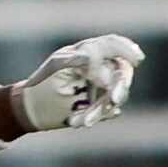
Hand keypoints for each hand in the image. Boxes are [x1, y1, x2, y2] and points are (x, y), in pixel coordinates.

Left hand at [11, 34, 143, 130]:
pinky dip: (92, 116)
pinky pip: (107, 110)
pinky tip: (73, 121)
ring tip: (76, 120)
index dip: (127, 49)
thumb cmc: (40, 84)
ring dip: (98, 109)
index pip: (112, 45)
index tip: (138, 60)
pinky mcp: (99, 103)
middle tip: (115, 100)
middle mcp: (98, 67)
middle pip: (121, 72)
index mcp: (87, 51)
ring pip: (115, 95)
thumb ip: (81, 61)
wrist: (28, 110)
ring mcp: (101, 86)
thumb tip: (102, 66)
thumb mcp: (58, 67)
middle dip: (120, 87)